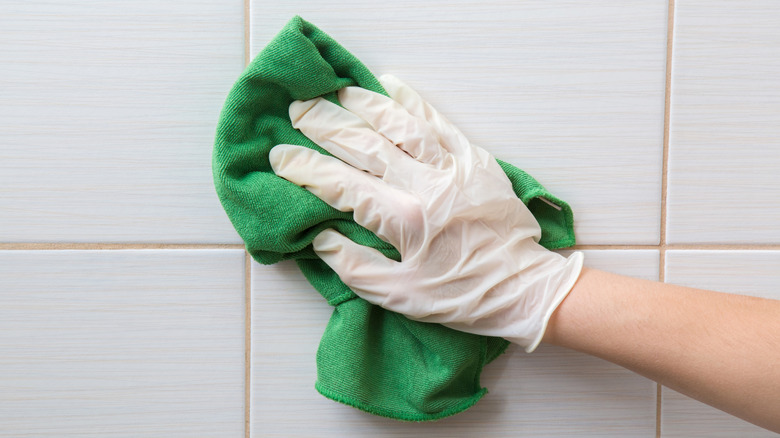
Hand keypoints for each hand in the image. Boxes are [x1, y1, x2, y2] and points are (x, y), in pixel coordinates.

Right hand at [269, 75, 582, 351]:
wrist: (522, 287)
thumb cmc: (459, 296)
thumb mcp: (399, 296)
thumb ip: (354, 265)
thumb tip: (319, 236)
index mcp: (403, 219)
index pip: (341, 185)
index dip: (306, 168)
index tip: (280, 157)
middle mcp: (425, 185)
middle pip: (366, 145)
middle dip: (326, 126)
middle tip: (298, 110)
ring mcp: (453, 167)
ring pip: (401, 125)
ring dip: (365, 105)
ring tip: (338, 92)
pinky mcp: (475, 160)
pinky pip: (440, 123)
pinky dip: (414, 103)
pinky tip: (393, 86)